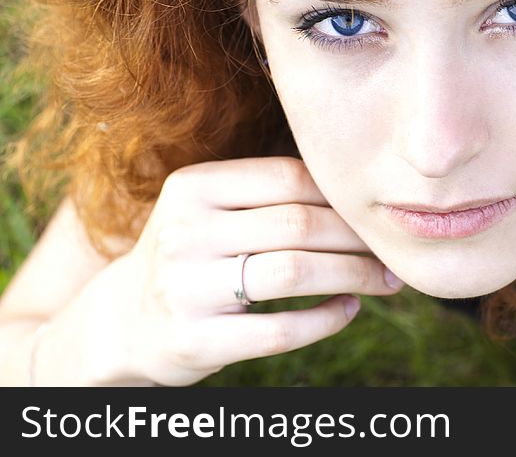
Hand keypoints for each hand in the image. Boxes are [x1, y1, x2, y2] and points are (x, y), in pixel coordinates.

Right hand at [108, 156, 401, 385]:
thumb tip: (359, 189)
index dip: (341, 195)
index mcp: (194, 187)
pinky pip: (279, 330)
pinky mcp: (195, 339)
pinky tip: (349, 310)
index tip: (375, 211)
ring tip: (384, 281)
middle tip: (391, 251)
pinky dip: (326, 320)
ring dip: (353, 276)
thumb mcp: (209, 208)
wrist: (124, 320)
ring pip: (294, 272)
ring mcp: (185, 287)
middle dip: (357, 239)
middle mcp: (185, 232)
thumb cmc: (193, 253)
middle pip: (299, 224)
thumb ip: (269, 191)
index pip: (289, 177)